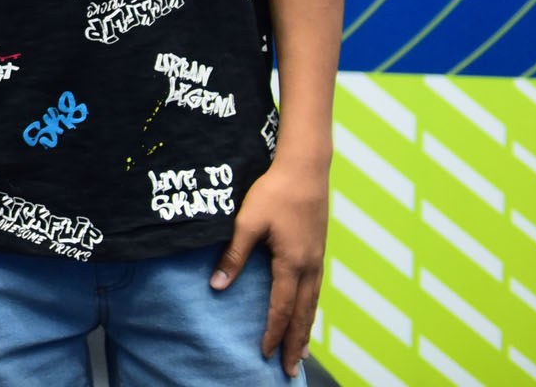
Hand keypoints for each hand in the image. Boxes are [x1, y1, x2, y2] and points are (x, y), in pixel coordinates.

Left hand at [215, 161, 326, 376]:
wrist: (305, 170)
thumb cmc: (274, 193)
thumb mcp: (248, 222)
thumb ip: (233, 255)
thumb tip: (217, 286)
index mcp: (292, 264)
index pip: (281, 309)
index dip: (273, 333)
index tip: (265, 354)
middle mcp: (310, 268)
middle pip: (303, 315)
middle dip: (296, 344)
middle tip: (292, 371)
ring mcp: (318, 260)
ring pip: (313, 305)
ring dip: (306, 330)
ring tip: (301, 353)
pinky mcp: (318, 252)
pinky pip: (316, 291)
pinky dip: (311, 311)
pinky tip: (306, 315)